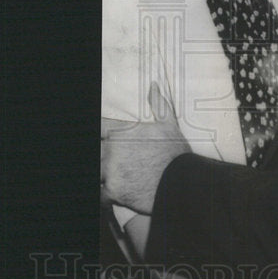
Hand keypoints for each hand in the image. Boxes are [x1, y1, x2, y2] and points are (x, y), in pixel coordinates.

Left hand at [101, 82, 190, 214]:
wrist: (181, 183)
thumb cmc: (175, 154)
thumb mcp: (169, 125)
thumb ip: (158, 104)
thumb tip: (153, 85)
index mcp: (123, 132)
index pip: (100, 127)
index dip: (103, 132)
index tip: (107, 137)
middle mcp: (113, 150)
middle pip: (97, 149)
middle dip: (103, 153)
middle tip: (116, 158)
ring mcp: (111, 171)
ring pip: (96, 170)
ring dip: (103, 172)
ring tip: (113, 174)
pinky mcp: (113, 191)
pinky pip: (100, 193)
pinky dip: (104, 193)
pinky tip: (112, 193)